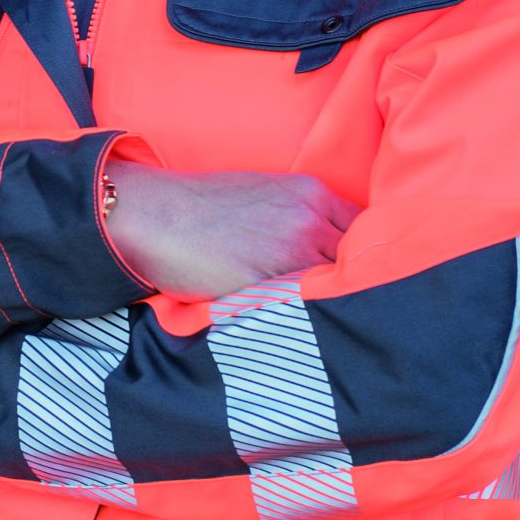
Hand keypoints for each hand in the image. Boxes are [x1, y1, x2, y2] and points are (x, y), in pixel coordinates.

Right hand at [103, 161, 359, 299]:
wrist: (155, 215)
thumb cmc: (202, 204)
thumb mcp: (264, 192)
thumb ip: (302, 213)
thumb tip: (325, 244)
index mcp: (311, 194)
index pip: (364, 228)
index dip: (362, 252)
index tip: (357, 270)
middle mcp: (309, 221)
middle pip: (357, 260)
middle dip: (353, 280)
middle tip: (351, 302)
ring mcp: (291, 254)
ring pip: (335, 287)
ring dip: (332, 302)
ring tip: (334, 322)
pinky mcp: (268, 285)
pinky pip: (302, 306)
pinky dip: (305, 315)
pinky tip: (304, 326)